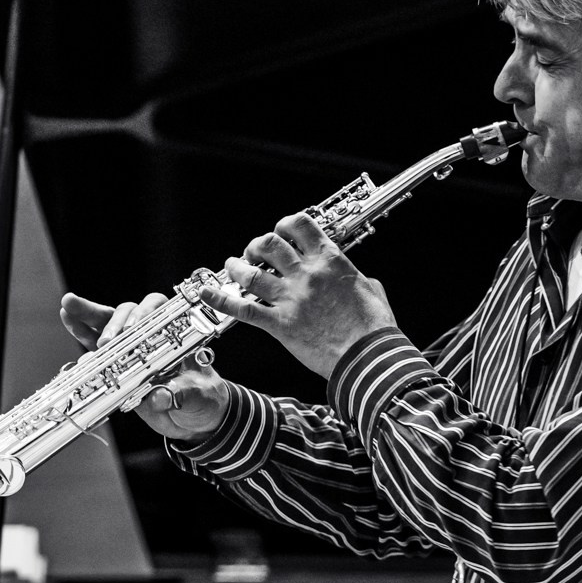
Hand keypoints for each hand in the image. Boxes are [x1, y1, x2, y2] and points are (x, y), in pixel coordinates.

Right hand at [59, 293, 231, 440]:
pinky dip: (83, 339)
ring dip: (87, 317)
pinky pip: (97, 350)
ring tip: (68, 309)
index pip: (159, 313)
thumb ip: (180, 394)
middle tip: (107, 340)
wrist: (198, 420)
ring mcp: (132, 351)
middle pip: (128, 314)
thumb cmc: (204, 399)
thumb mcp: (198, 396)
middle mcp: (151, 338)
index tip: (134, 328)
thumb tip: (158, 397)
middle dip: (114, 322)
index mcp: (175, 337)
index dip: (145, 314)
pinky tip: (69, 327)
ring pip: (107, 326)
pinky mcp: (118, 367)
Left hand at [204, 214, 398, 381]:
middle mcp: (306, 274)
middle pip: (269, 243)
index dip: (285, 225)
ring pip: (250, 272)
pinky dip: (221, 300)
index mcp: (330, 261)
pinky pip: (243, 309)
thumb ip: (353, 277)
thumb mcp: (370, 290)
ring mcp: (290, 298)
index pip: (299, 225)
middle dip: (256, 245)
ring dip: (236, 267)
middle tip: (254, 254)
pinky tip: (207, 293)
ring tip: (232, 267)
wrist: (368, 357)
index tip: (282, 233)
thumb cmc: (374, 327)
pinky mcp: (279, 324)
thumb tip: (352, 276)